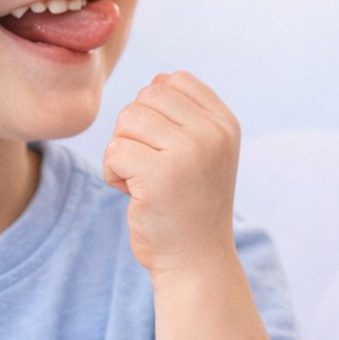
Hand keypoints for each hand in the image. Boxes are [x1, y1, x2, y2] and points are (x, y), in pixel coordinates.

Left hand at [103, 71, 241, 276]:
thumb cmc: (189, 205)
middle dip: (136, 130)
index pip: (175, 80)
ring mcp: (189, 153)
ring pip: (127, 120)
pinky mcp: (160, 175)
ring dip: (123, 151)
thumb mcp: (203, 152)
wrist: (196, 262)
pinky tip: (134, 194)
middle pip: (146, 96)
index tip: (166, 147)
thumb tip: (157, 78)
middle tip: (151, 166)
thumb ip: (185, 114)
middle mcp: (213, 133)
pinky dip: (113, 173)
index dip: (156, 110)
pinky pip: (114, 150)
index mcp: (225, 123)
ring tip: (144, 180)